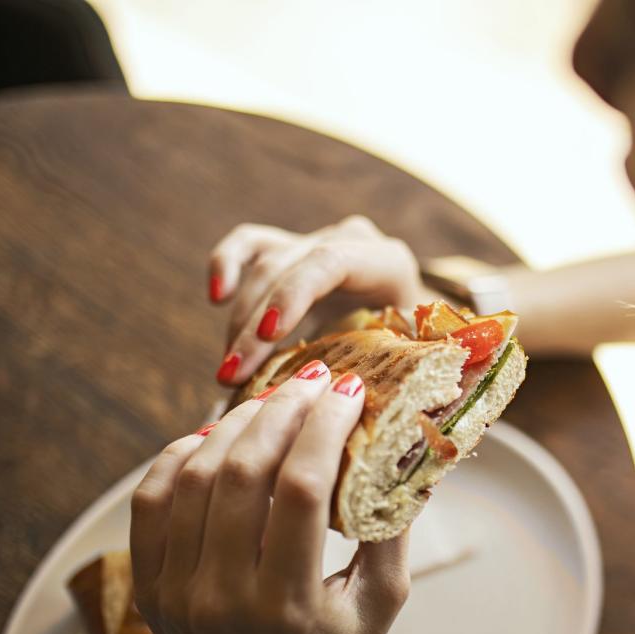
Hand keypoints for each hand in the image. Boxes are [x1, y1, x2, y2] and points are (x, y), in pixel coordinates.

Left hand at [130, 362, 407, 633]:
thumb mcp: (383, 600)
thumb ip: (393, 523)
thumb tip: (406, 443)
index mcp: (286, 605)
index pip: (300, 489)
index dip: (325, 427)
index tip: (348, 390)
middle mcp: (221, 599)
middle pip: (241, 471)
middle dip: (281, 411)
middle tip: (312, 380)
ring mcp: (175, 593)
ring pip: (191, 477)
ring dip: (233, 426)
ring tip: (271, 403)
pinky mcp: (151, 589)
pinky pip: (151, 501)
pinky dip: (180, 456)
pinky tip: (216, 436)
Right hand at [207, 216, 423, 385]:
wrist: (415, 323)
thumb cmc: (419, 346)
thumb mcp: (418, 351)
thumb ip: (398, 360)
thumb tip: (361, 391)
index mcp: (387, 261)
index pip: (330, 262)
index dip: (294, 294)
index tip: (269, 336)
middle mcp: (350, 241)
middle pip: (288, 270)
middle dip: (255, 327)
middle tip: (232, 377)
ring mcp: (317, 241)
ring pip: (264, 266)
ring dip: (238, 321)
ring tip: (227, 372)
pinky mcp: (289, 248)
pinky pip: (249, 245)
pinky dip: (226, 264)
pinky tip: (215, 298)